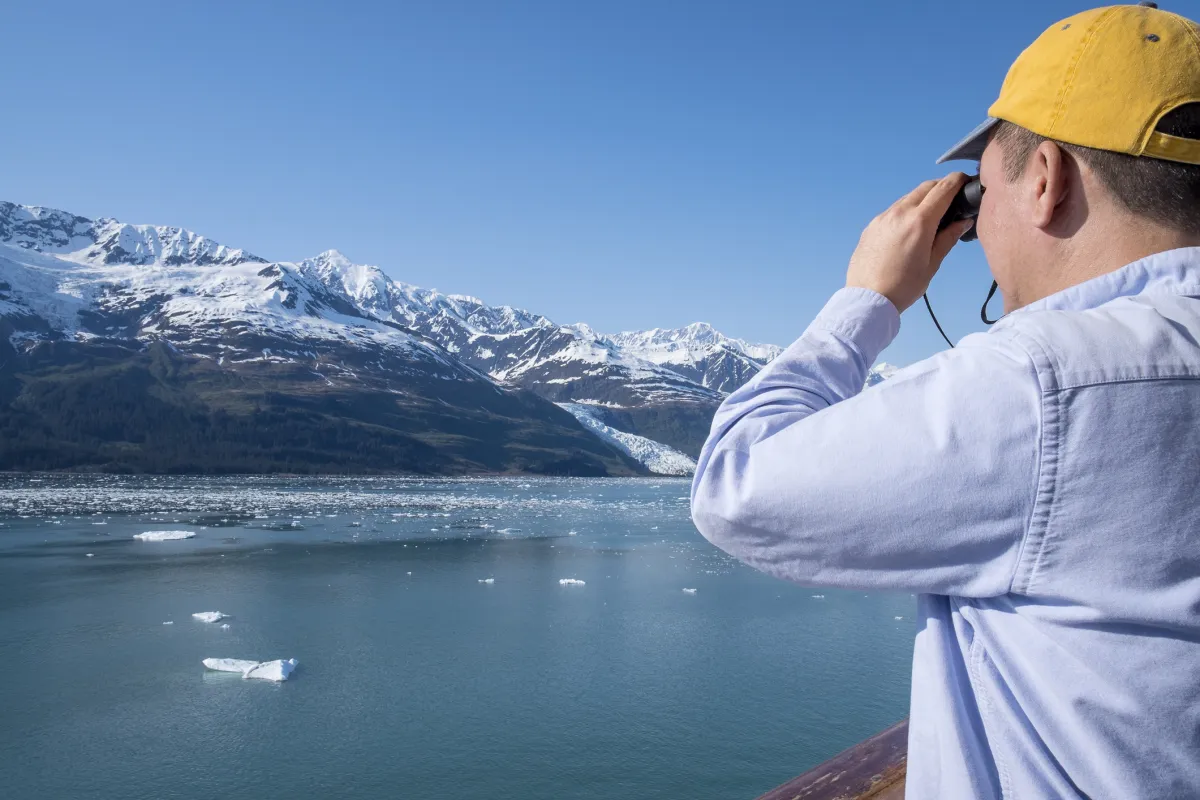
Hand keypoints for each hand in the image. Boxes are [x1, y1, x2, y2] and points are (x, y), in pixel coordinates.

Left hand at [846, 173, 974, 312]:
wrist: (867, 299)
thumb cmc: (904, 286)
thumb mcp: (932, 264)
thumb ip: (948, 238)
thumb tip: (963, 221)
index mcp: (919, 221)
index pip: (943, 189)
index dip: (957, 180)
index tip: (965, 181)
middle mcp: (899, 213)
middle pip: (925, 188)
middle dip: (941, 187)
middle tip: (951, 199)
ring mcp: (882, 218)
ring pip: (907, 198)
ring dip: (922, 199)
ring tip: (931, 216)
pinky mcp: (871, 226)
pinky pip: (892, 211)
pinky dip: (905, 211)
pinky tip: (909, 229)